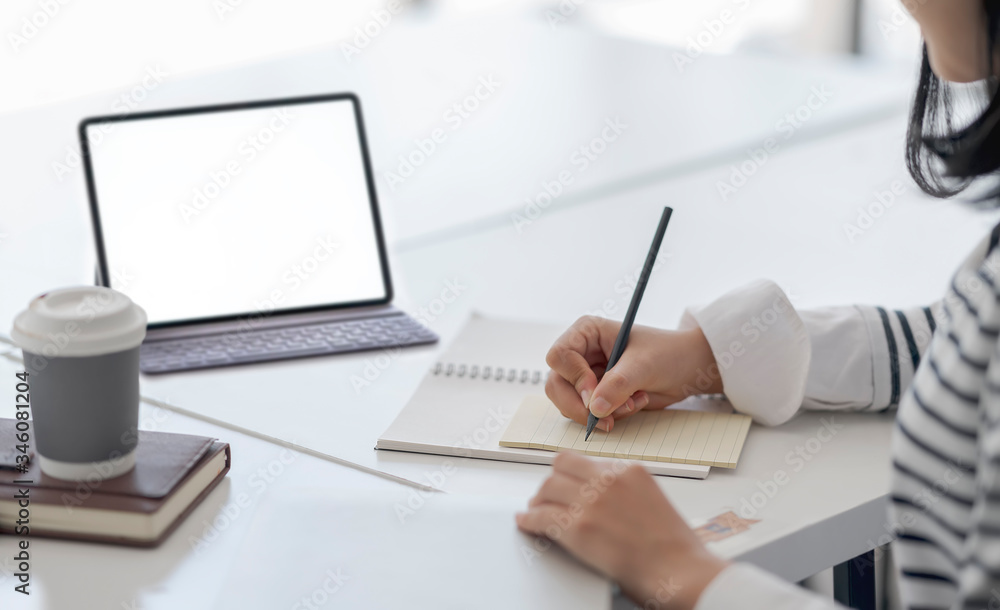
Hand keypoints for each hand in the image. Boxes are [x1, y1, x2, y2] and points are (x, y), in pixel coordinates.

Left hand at [516, 452, 726, 609]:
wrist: (681, 570)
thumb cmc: (674, 545)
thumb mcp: (652, 498)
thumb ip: (625, 489)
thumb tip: (600, 494)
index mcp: (628, 470)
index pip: (584, 460)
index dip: (570, 473)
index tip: (564, 480)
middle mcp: (607, 479)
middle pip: (561, 467)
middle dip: (552, 482)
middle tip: (547, 496)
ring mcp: (590, 501)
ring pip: (546, 489)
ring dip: (539, 500)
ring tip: (536, 510)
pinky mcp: (577, 528)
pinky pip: (540, 517)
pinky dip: (529, 520)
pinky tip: (526, 523)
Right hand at [545, 316, 719, 432]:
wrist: (688, 369)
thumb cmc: (668, 353)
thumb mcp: (643, 365)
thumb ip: (617, 384)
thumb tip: (595, 408)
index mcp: (586, 332)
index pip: (559, 356)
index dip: (574, 378)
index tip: (595, 395)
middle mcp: (581, 354)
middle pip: (557, 385)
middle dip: (580, 406)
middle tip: (606, 419)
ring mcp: (587, 376)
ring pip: (570, 404)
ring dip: (601, 412)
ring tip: (632, 403)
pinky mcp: (596, 395)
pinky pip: (589, 414)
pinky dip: (611, 416)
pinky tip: (635, 404)